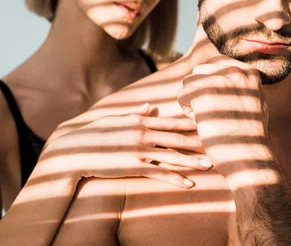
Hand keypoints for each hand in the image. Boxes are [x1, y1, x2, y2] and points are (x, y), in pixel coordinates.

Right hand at [41, 104, 210, 188]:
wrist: (73, 150)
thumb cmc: (93, 133)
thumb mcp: (114, 118)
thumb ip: (134, 113)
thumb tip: (149, 106)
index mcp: (139, 120)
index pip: (170, 120)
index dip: (190, 122)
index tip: (207, 122)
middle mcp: (142, 133)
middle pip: (176, 138)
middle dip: (198, 141)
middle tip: (218, 143)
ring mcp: (138, 150)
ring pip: (172, 156)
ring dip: (192, 161)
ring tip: (210, 165)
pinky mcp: (133, 167)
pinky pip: (158, 174)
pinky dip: (175, 179)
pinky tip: (188, 184)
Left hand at [177, 55, 270, 178]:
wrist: (248, 159)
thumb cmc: (248, 135)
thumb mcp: (252, 100)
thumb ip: (239, 82)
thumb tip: (223, 65)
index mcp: (248, 72)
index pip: (214, 62)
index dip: (209, 81)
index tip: (218, 101)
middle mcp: (236, 71)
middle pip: (198, 70)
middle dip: (199, 90)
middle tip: (213, 112)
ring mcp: (220, 81)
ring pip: (188, 82)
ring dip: (192, 101)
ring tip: (209, 118)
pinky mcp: (204, 94)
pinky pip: (181, 95)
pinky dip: (187, 111)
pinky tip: (202, 123)